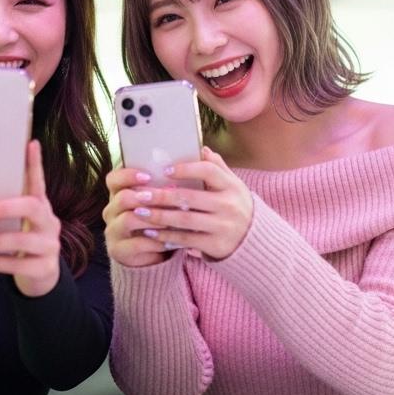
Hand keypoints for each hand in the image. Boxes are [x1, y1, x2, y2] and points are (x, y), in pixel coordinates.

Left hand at [0, 140, 62, 296]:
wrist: (39, 274)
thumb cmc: (18, 240)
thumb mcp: (15, 220)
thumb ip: (4, 203)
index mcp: (41, 206)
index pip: (38, 181)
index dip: (35, 163)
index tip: (30, 144)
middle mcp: (50, 222)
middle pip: (34, 208)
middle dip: (6, 209)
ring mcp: (51, 245)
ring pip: (26, 240)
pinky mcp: (46, 267)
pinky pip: (22, 265)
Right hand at [103, 167, 168, 267]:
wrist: (150, 255)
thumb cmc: (156, 223)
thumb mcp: (157, 205)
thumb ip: (161, 192)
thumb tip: (177, 184)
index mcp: (117, 195)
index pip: (113, 179)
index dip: (128, 175)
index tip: (148, 176)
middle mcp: (111, 211)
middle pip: (122, 198)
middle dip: (148, 197)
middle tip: (169, 198)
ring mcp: (112, 231)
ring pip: (128, 219)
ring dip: (154, 218)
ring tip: (174, 219)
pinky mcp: (116, 250)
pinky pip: (136, 243)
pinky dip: (156, 241)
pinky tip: (172, 241)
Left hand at [113, 147, 253, 261]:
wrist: (254, 242)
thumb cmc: (236, 207)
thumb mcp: (234, 186)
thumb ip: (218, 168)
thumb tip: (202, 149)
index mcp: (232, 187)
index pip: (209, 171)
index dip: (186, 169)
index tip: (165, 170)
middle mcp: (229, 206)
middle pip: (190, 198)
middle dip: (161, 196)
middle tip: (140, 195)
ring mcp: (223, 227)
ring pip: (185, 220)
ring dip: (159, 216)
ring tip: (140, 213)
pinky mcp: (216, 245)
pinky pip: (187, 240)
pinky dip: (167, 236)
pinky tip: (151, 233)